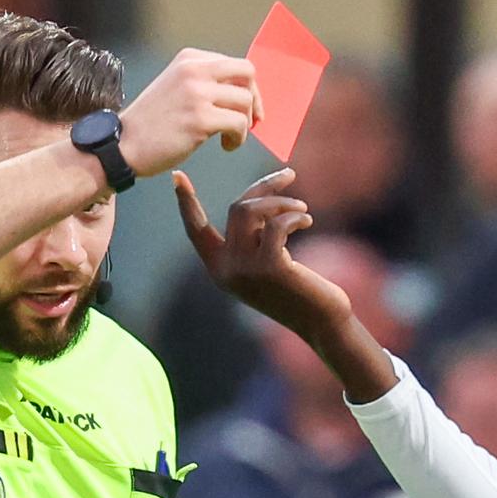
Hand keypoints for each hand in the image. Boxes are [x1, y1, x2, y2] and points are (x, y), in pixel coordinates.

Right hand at [119, 49, 264, 176]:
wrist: (124, 144)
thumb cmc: (151, 123)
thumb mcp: (176, 87)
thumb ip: (203, 83)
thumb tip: (241, 93)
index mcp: (189, 60)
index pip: (234, 64)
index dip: (246, 87)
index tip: (243, 107)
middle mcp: (194, 70)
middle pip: (247, 72)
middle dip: (254, 98)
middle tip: (249, 119)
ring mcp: (197, 93)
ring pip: (245, 101)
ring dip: (245, 123)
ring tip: (230, 137)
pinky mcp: (200, 118)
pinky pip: (239, 124)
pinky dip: (239, 138)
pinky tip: (226, 146)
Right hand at [176, 169, 346, 338]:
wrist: (320, 322)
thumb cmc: (298, 290)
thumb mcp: (266, 264)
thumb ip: (252, 240)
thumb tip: (254, 202)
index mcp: (219, 269)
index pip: (195, 230)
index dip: (186, 203)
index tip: (176, 176)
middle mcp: (226, 270)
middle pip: (235, 208)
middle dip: (264, 187)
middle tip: (289, 175)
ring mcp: (245, 270)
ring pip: (251, 211)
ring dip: (280, 201)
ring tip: (302, 208)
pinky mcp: (270, 267)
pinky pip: (276, 224)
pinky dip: (294, 215)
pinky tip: (306, 220)